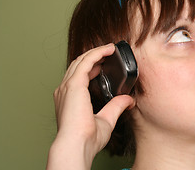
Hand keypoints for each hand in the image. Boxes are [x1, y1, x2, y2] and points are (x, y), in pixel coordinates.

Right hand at [47, 43, 134, 169]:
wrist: (77, 145)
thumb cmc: (86, 139)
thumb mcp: (106, 119)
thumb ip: (116, 106)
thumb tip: (129, 100)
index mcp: (70, 99)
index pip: (79, 76)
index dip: (92, 67)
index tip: (105, 63)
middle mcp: (65, 91)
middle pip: (78, 65)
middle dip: (94, 56)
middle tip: (109, 52)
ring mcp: (67, 87)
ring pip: (81, 60)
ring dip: (96, 52)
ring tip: (110, 48)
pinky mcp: (74, 85)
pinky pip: (86, 62)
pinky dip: (97, 53)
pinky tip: (108, 50)